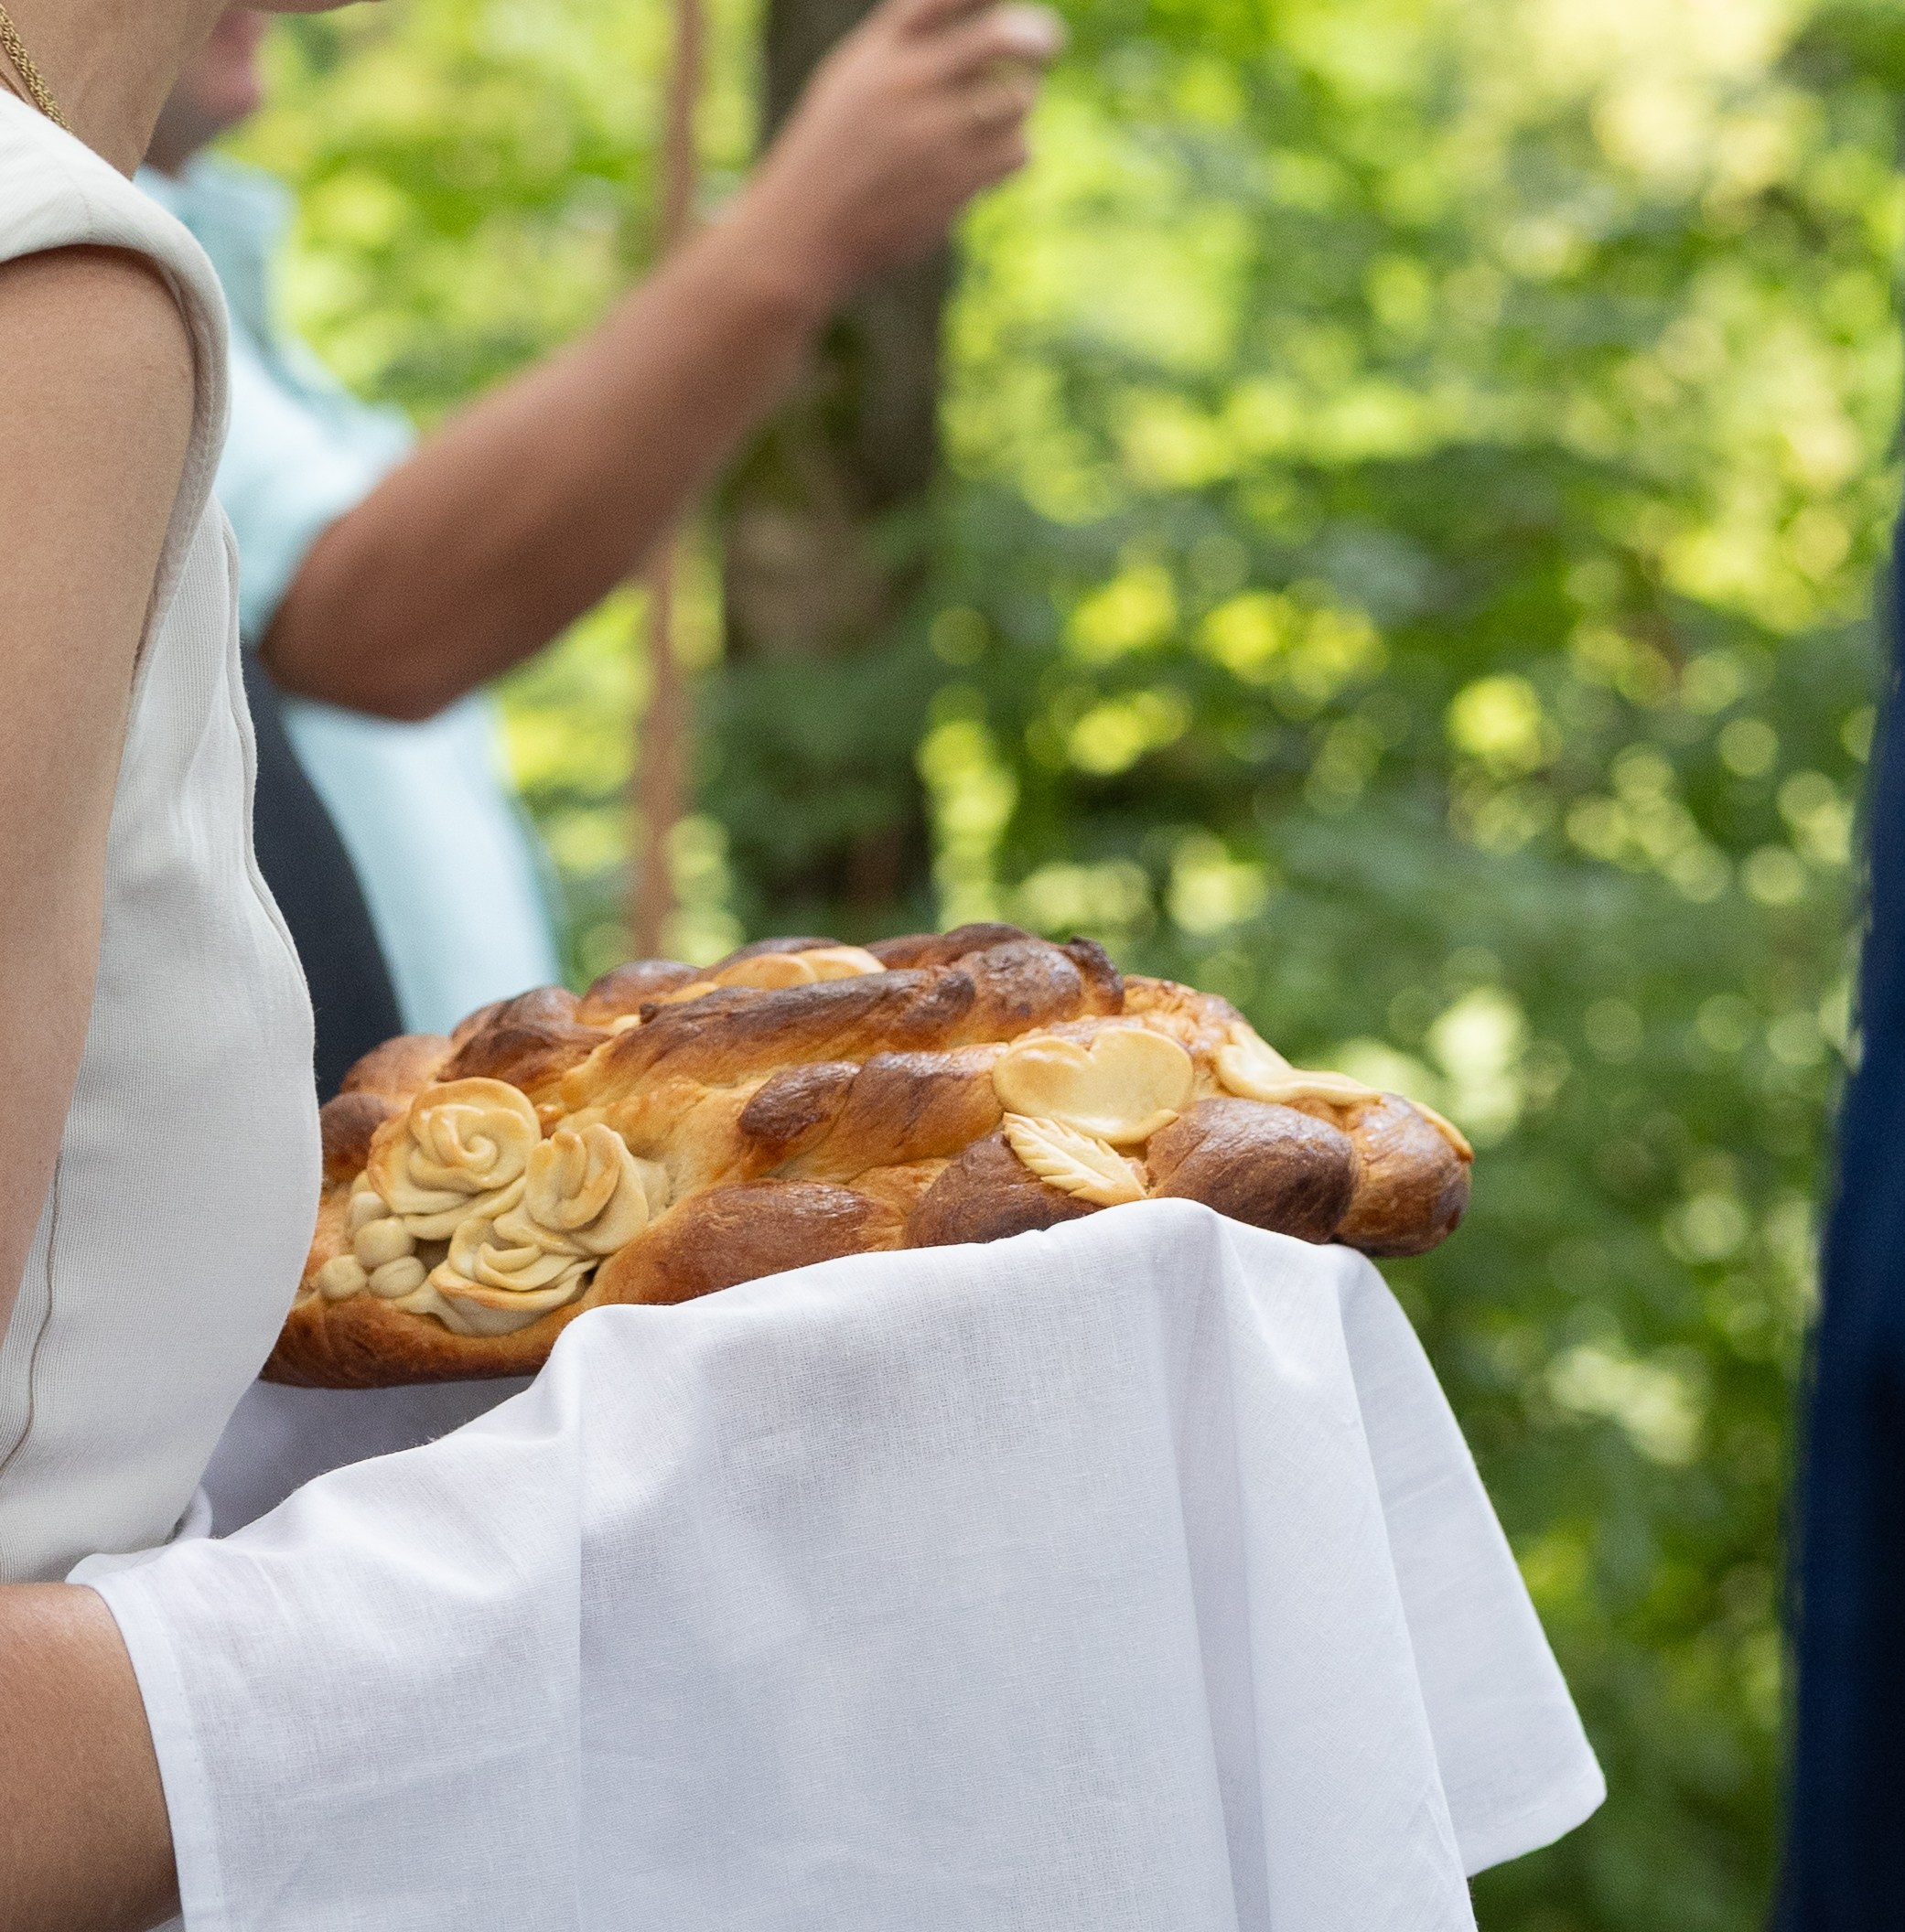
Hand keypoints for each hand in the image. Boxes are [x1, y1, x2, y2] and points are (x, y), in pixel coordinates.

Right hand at [740, 0, 1063, 305]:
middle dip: (1036, 35)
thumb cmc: (832, 152)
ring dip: (1019, 103)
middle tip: (1048, 43)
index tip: (1002, 1)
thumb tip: (986, 12)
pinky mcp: (955, 183)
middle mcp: (907, 85)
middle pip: (999, 37)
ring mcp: (933, 136)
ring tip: (998, 115)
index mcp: (879, 51)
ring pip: (1018, 98)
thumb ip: (905, 42)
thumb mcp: (853, 79)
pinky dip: (1011, 150)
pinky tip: (985, 159)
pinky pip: (1017, 150)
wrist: (804, 231)